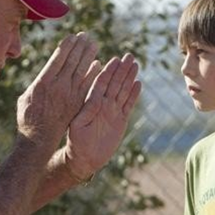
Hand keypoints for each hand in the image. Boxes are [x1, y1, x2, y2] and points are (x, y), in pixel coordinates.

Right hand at [16, 33, 100, 150]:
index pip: (58, 59)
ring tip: (93, 45)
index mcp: (43, 82)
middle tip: (86, 36)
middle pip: (72, 61)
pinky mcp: (78, 103)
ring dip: (88, 56)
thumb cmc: (29, 116)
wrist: (39, 138)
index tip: (72, 36)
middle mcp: (58, 87)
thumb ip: (38, 82)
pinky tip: (98, 64)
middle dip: (79, 47)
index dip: (67, 46)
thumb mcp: (26, 96)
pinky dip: (93, 74)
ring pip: (81, 71)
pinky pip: (88, 86)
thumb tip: (47, 72)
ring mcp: (69, 95)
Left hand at [64, 53, 141, 179]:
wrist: (84, 158)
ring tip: (135, 65)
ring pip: (123, 91)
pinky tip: (138, 83)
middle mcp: (103, 104)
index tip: (115, 59)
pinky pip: (128, 105)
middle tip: (129, 56)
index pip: (101, 83)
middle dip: (122, 70)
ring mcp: (112, 111)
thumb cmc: (76, 141)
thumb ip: (87, 111)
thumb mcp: (78, 125)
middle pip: (114, 83)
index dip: (108, 71)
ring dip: (129, 78)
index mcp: (92, 103)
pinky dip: (134, 95)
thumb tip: (96, 98)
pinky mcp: (120, 120)